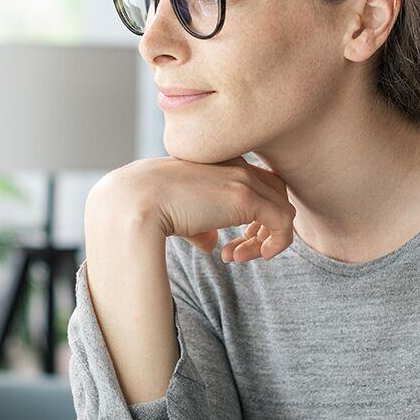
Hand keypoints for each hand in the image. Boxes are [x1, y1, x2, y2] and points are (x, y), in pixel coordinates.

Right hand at [86, 156, 295, 261]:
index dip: (253, 214)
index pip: (256, 182)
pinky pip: (283, 223)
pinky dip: (274, 245)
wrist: (136, 201)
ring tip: (237, 258)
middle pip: (275, 193)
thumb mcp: (179, 214)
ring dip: (265, 240)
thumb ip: (201, 226)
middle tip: (238, 250)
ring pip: (282, 209)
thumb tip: (212, 244)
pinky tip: (244, 258)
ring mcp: (243, 180)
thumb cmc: (148, 207)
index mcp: (220, 162)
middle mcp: (236, 165)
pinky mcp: (247, 199)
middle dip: (263, 226)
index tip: (232, 240)